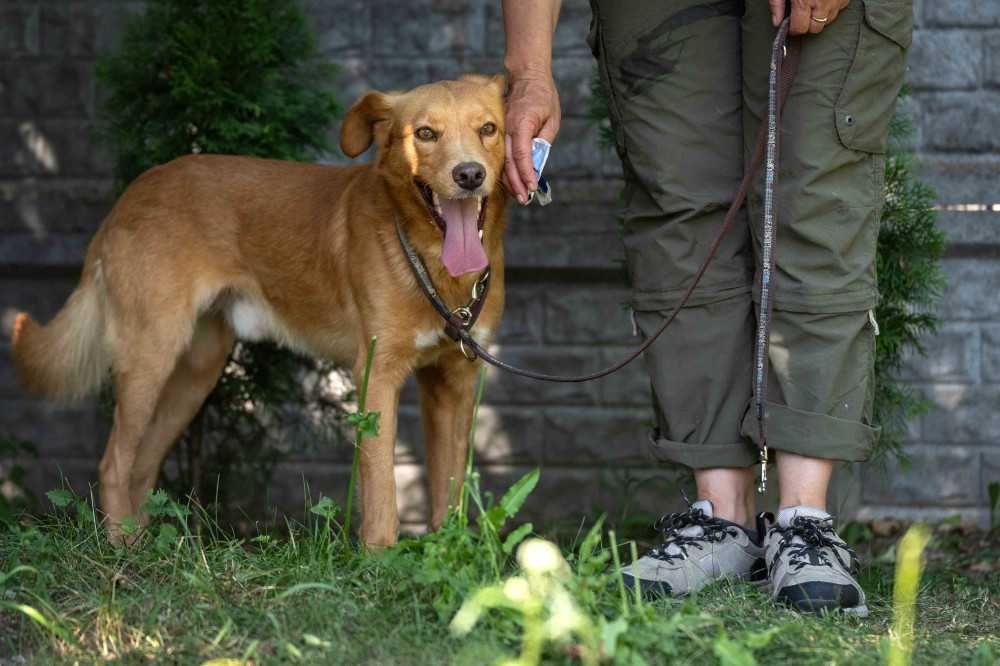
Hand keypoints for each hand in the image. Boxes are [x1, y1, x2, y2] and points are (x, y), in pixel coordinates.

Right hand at [503, 72, 560, 204]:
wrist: (526, 76)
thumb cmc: (543, 96)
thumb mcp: (552, 119)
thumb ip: (543, 141)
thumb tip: (537, 162)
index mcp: (522, 124)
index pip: (522, 155)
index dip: (526, 173)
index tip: (531, 187)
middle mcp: (508, 128)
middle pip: (509, 161)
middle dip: (516, 183)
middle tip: (524, 199)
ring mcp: (502, 129)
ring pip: (503, 160)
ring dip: (510, 179)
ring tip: (518, 194)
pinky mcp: (501, 131)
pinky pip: (503, 154)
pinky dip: (507, 169)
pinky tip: (511, 180)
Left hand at [769, 0, 849, 34]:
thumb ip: (777, 5)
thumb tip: (776, 22)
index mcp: (804, 2)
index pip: (800, 29)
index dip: (793, 29)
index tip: (790, 25)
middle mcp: (823, 4)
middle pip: (815, 28)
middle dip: (807, 24)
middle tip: (801, 14)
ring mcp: (836, 0)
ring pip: (829, 20)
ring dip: (820, 17)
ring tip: (813, 4)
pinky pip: (839, 9)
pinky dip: (832, 7)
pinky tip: (824, 0)